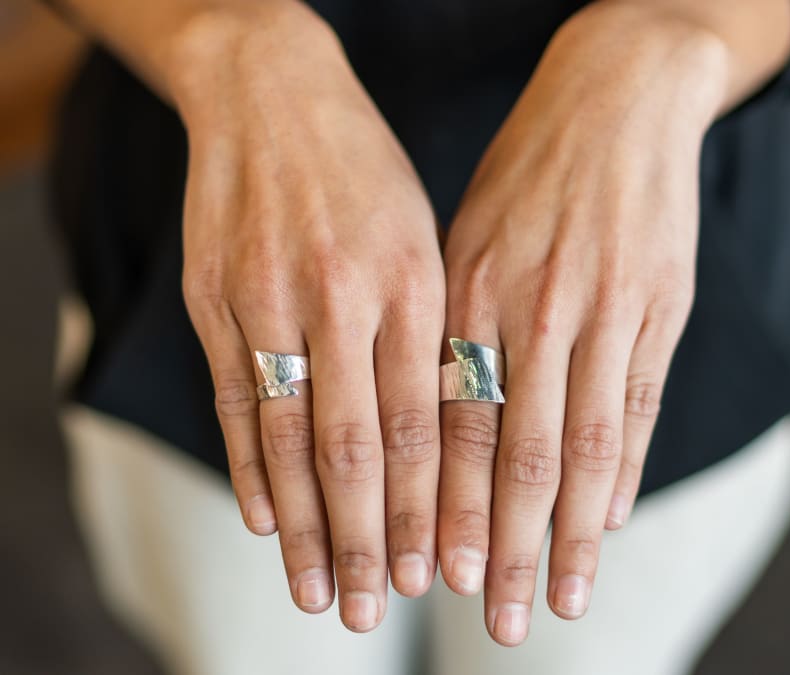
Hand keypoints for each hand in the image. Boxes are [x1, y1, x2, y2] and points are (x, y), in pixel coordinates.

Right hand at [174, 3, 443, 630]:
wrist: (270, 95)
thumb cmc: (366, 172)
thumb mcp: (426, 237)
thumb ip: (435, 333)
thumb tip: (451, 436)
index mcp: (412, 282)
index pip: (423, 423)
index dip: (430, 506)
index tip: (436, 572)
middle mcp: (340, 297)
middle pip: (357, 446)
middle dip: (368, 539)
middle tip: (374, 611)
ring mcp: (269, 299)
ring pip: (289, 437)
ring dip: (305, 524)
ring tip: (317, 592)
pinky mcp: (214, 300)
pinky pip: (233, 400)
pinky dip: (249, 467)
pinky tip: (266, 519)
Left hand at [438, 3, 731, 644]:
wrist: (615, 98)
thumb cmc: (525, 176)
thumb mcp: (463, 239)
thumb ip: (454, 333)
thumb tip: (447, 434)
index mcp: (470, 293)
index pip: (453, 427)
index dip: (445, 510)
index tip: (435, 577)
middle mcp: (534, 309)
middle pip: (517, 454)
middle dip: (503, 547)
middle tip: (494, 621)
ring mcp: (605, 309)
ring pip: (583, 444)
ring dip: (567, 531)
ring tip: (559, 600)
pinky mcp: (660, 306)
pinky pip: (639, 403)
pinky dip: (624, 471)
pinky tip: (606, 523)